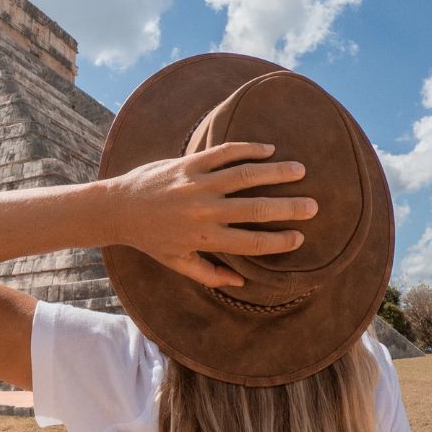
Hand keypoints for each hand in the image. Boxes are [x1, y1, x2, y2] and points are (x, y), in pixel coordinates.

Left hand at [109, 141, 317, 288]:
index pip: (252, 242)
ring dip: (276, 172)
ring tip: (299, 170)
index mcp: (205, 239)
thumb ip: (210, 275)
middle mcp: (205, 211)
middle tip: (313, 205)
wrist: (118, 208)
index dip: (280, 241)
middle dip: (289, 207)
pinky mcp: (188, 163)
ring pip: (246, 175)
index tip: (299, 237)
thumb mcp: (177, 263)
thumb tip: (241, 283)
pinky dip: (248, 149)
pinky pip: (224, 153)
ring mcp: (198, 184)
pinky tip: (268, 150)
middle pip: (258, 209)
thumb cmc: (150, 238)